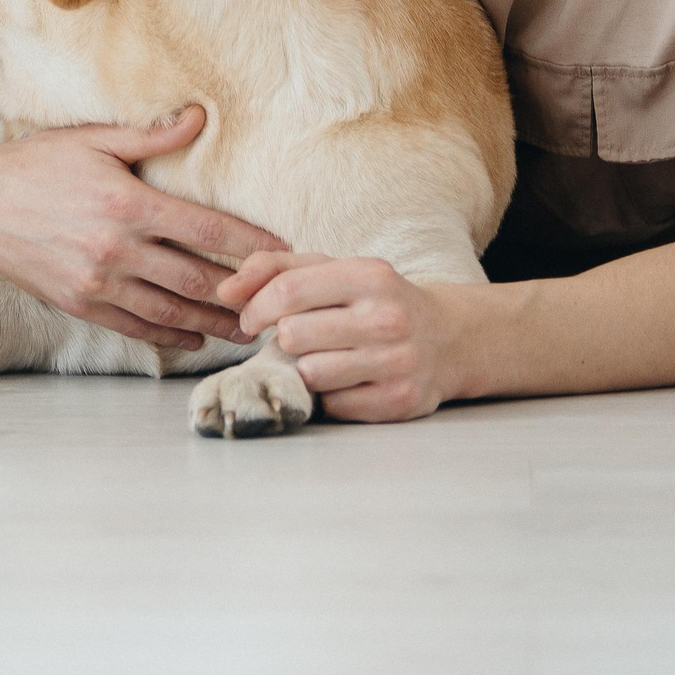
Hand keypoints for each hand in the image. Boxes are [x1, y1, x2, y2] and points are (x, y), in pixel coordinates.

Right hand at [0, 107, 285, 349]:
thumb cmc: (36, 164)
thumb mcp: (93, 140)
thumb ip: (150, 135)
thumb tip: (199, 117)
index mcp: (128, 202)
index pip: (207, 227)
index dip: (251, 241)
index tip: (283, 249)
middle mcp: (118, 247)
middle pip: (198, 277)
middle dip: (243, 291)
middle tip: (276, 299)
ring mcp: (98, 281)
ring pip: (172, 309)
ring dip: (214, 322)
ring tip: (247, 328)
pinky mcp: (81, 303)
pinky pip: (136, 326)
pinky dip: (170, 335)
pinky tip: (193, 338)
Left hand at [220, 253, 458, 422]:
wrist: (449, 339)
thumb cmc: (374, 301)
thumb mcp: (334, 270)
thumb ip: (274, 269)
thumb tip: (225, 291)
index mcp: (369, 275)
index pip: (288, 291)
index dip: (255, 309)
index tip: (250, 320)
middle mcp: (387, 317)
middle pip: (292, 336)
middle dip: (284, 340)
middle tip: (297, 339)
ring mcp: (396, 362)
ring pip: (310, 374)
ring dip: (306, 369)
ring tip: (326, 358)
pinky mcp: (399, 401)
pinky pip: (333, 406)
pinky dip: (331, 396)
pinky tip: (349, 380)